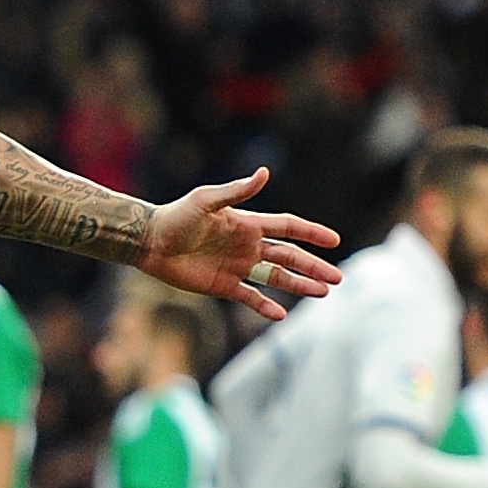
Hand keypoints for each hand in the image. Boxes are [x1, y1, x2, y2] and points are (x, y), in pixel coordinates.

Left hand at [140, 168, 342, 321]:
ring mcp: (238, 267)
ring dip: (299, 285)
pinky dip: (266, 307)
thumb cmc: (176, 216)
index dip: (311, 233)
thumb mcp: (206, 200)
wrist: (150, 242)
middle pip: (289, 256)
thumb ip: (237, 191)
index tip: (334, 240)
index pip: (288, 228)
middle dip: (314, 266)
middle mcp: (248, 246)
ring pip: (276, 278)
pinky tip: (282, 315)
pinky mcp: (223, 286)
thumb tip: (265, 173)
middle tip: (338, 278)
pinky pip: (250, 298)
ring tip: (322, 292)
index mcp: (248, 224)